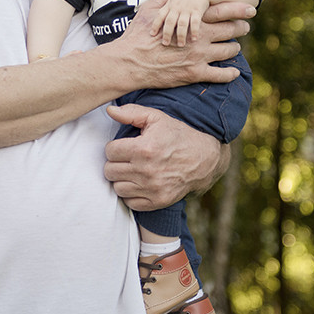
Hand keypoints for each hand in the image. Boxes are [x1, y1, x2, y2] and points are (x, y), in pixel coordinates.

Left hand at [103, 104, 229, 210]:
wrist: (204, 157)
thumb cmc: (178, 135)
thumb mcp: (156, 117)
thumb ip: (131, 113)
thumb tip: (109, 110)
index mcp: (143, 148)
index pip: (109, 151)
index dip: (114, 147)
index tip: (123, 146)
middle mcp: (146, 170)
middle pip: (110, 171)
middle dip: (115, 163)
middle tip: (126, 158)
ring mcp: (152, 188)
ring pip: (117, 188)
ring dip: (121, 179)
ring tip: (132, 170)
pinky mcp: (158, 201)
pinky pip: (130, 203)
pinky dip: (131, 194)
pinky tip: (138, 183)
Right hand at [110, 0, 253, 89]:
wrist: (129, 62)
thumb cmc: (137, 35)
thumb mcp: (151, 9)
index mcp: (191, 21)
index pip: (222, 12)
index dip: (239, 9)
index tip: (250, 9)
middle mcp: (199, 38)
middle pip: (230, 31)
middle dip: (240, 28)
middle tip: (245, 27)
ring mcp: (199, 57)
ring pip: (228, 52)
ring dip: (235, 49)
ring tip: (235, 48)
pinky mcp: (195, 74)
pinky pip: (219, 75)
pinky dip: (230, 74)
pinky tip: (234, 73)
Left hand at [149, 0, 210, 45]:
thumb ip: (166, 4)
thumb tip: (156, 15)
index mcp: (170, 4)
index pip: (160, 15)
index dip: (155, 24)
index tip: (152, 34)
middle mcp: (177, 7)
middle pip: (170, 21)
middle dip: (167, 33)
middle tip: (165, 43)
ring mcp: (187, 9)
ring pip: (182, 24)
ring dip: (180, 35)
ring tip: (181, 44)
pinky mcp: (198, 10)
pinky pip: (195, 23)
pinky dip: (194, 31)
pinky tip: (194, 39)